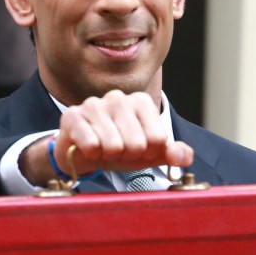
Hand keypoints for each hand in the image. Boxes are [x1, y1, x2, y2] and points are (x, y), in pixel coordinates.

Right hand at [19, 90, 193, 185]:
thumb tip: (183, 157)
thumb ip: (172, 154)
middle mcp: (118, 97)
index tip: (137, 149)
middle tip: (117, 150)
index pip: (158, 139)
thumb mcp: (149, 154)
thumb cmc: (119, 150)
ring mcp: (94, 104)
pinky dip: (91, 155)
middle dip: (127, 156)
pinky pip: (91, 145)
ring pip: (114, 147)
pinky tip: (87, 147)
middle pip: (137, 145)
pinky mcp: (72, 115)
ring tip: (102, 148)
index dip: (148, 153)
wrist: (81, 153)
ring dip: (108, 156)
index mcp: (141, 101)